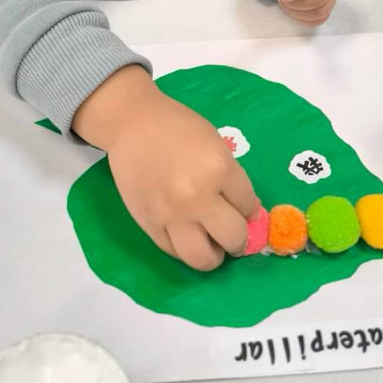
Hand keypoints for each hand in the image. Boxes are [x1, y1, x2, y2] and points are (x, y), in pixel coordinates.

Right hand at [73, 66, 259, 270]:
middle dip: (238, 238)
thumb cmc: (178, 128)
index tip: (241, 207)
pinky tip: (186, 233)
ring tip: (210, 242)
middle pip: (233, 238)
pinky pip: (174, 252)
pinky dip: (185, 247)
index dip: (249, 209)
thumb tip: (246, 212)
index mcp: (219, 169)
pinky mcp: (149, 224)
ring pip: (203, 259)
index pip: (249, 207)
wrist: (133, 123)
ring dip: (213, 255)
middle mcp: (197, 196)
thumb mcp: (216, 145)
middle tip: (231, 231)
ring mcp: (171, 214)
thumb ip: (231, 179)